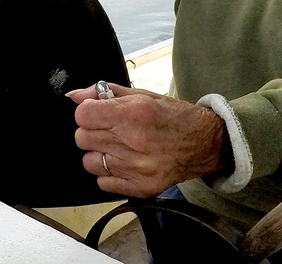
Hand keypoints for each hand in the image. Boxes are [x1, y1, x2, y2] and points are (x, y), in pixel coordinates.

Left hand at [68, 83, 229, 197]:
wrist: (205, 143)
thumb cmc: (174, 117)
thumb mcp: (143, 95)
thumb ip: (106, 93)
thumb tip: (76, 96)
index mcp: (134, 113)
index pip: (83, 115)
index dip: (87, 112)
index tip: (97, 112)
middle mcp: (133, 141)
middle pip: (82, 138)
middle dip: (92, 131)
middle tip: (110, 129)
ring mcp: (136, 168)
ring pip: (89, 161)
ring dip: (99, 153)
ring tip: (118, 147)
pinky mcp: (141, 187)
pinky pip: (103, 182)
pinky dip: (109, 173)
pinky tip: (125, 162)